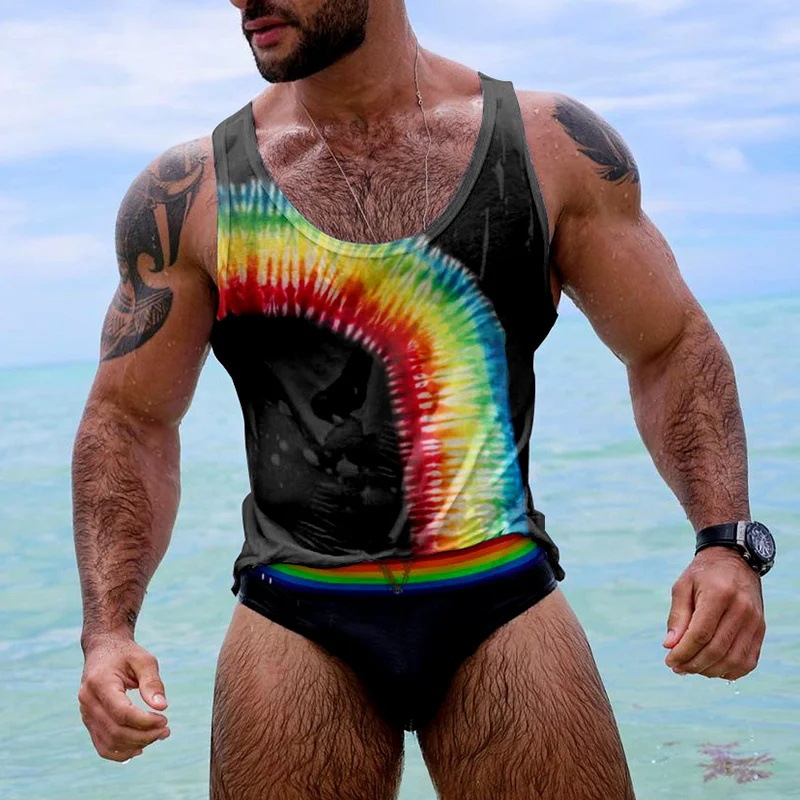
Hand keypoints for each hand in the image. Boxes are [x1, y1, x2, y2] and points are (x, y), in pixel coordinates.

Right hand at [78, 635, 170, 760]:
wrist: (103, 650)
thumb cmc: (126, 654)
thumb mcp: (144, 660)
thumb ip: (152, 682)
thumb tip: (162, 707)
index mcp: (100, 682)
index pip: (122, 712)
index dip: (145, 721)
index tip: (165, 720)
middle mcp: (88, 700)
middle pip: (115, 731)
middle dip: (143, 735)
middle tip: (165, 730)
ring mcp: (85, 713)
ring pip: (108, 742)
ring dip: (135, 745)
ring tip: (158, 736)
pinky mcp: (88, 721)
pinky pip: (102, 745)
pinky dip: (121, 752)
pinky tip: (140, 747)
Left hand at [663, 546, 765, 678]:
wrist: (735, 560)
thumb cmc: (703, 574)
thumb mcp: (683, 586)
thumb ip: (677, 616)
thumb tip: (669, 646)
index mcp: (719, 595)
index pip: (700, 634)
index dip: (683, 652)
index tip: (668, 660)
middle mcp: (741, 609)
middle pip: (716, 650)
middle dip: (693, 664)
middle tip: (677, 667)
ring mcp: (755, 621)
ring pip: (733, 660)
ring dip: (710, 671)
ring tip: (691, 668)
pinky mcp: (761, 629)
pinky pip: (748, 661)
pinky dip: (730, 671)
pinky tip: (712, 668)